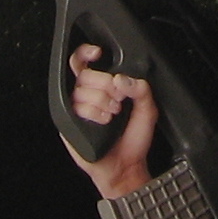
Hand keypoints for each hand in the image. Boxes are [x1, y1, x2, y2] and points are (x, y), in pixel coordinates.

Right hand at [61, 44, 158, 199]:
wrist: (126, 166)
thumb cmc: (133, 139)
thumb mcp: (147, 109)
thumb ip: (141, 88)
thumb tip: (121, 78)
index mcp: (103, 87)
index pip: (84, 61)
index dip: (86, 53)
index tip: (98, 53)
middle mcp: (88, 95)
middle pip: (84, 73)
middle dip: (104, 83)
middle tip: (118, 97)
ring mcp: (77, 109)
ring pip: (80, 90)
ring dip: (101, 100)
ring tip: (113, 113)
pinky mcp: (70, 123)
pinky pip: (77, 108)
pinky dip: (94, 113)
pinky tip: (104, 121)